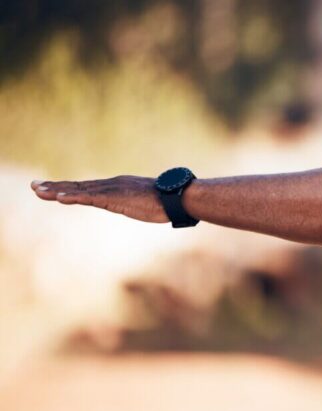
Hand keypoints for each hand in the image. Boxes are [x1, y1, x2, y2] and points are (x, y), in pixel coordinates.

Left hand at [30, 176, 168, 222]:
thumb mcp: (147, 203)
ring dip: (56, 190)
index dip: (69, 187)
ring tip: (38, 191)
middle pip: (78, 186)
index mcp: (119, 186)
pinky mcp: (115, 197)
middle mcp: (112, 184)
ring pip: (79, 190)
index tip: (51, 189)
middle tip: (34, 186)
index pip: (89, 187)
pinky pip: (89, 197)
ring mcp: (113, 189)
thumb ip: (138, 203)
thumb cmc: (169, 201)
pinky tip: (58, 198)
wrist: (179, 197)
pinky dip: (72, 197)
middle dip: (55, 186)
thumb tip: (144, 207)